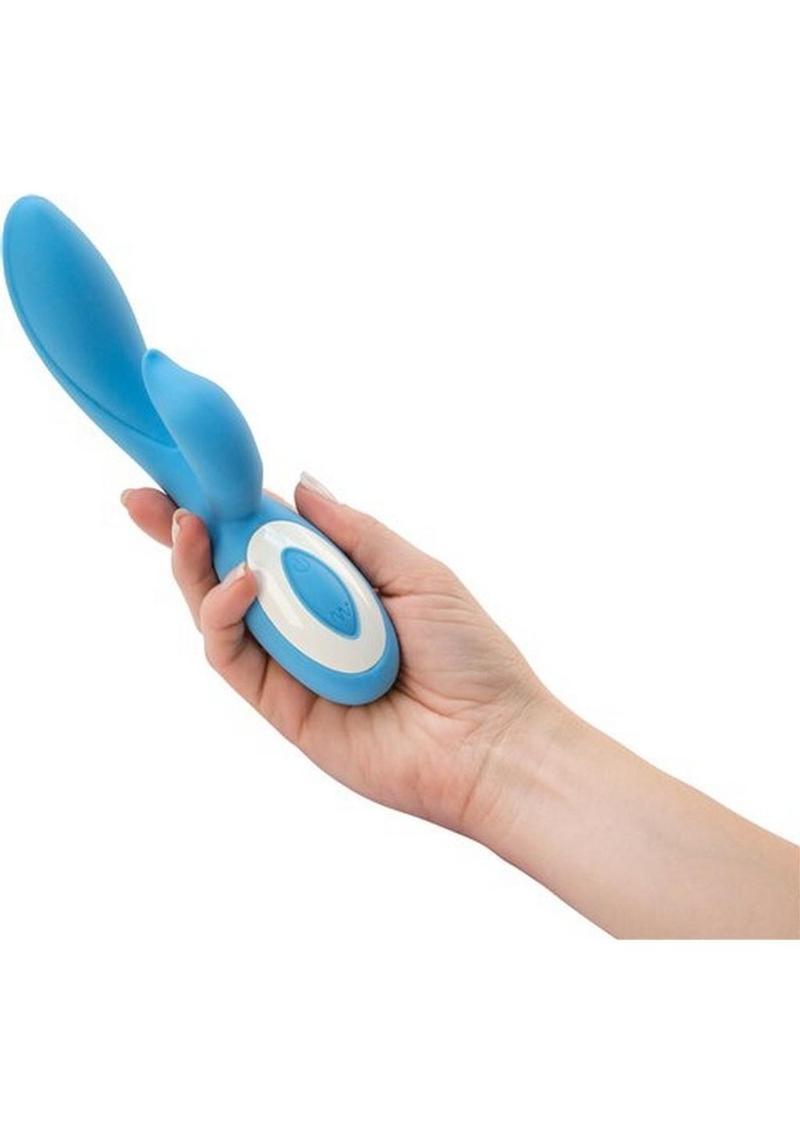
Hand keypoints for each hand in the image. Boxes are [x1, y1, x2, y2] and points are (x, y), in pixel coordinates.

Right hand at [122, 475, 544, 833]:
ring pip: (217, 613)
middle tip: (146, 498)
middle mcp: (308, 621)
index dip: (228, 506)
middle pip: (227, 572)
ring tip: (191, 526)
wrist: (489, 743)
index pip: (269, 537)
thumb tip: (299, 486)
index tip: (186, 470)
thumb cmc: (470, 656)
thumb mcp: (416, 573)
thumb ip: (353, 533)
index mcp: (341, 583)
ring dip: (196, 566)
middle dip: (183, 533)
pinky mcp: (280, 706)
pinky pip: (233, 656)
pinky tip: (243, 581)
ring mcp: (290, 664)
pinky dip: (226, 614)